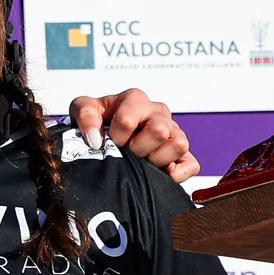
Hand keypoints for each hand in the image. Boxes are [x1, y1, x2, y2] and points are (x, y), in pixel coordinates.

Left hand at [67, 88, 195, 181]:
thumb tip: (95, 139)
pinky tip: (158, 174)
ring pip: (179, 144)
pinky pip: (191, 165)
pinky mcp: (182, 154)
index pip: (128, 120)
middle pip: (159, 131)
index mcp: (134, 100)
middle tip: (127, 152)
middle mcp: (158, 113)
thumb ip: (85, 114)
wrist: (103, 136)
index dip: (116, 136)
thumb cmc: (96, 120)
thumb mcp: (82, 109)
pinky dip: (177, 174)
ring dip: (157, 159)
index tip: (109, 141)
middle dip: (138, 148)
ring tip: (142, 161)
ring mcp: (173, 132)